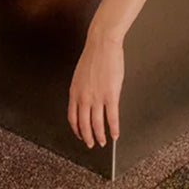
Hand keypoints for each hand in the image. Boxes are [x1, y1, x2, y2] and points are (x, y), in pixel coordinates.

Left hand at [67, 30, 124, 148]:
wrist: (102, 44)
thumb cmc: (93, 56)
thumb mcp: (80, 75)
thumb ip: (81, 90)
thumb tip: (86, 102)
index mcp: (74, 92)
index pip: (72, 117)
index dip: (76, 129)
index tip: (80, 135)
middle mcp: (83, 97)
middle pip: (84, 124)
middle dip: (87, 137)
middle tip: (91, 144)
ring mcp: (97, 97)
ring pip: (97, 125)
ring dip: (100, 136)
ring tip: (104, 142)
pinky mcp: (111, 95)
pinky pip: (112, 118)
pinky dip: (114, 129)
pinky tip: (116, 134)